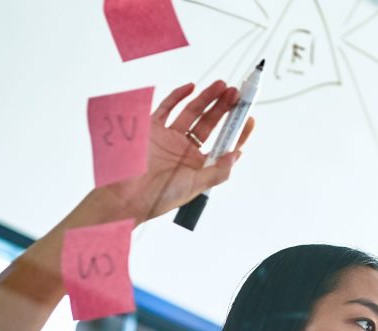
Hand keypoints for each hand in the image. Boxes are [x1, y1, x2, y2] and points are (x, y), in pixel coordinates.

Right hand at [93, 80, 256, 223]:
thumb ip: (218, 171)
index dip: (237, 130)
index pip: (223, 143)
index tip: (249, 117)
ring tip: (222, 86)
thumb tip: (237, 154)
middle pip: (209, 123)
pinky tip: (191, 87)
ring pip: (192, 112)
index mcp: (199, 162)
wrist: (128, 195)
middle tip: (236, 94)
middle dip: (224, 108)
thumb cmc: (161, 196)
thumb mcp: (196, 185)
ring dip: (207, 98)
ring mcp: (169, 136)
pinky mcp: (152, 128)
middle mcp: (186, 148)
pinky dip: (178, 96)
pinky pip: (166, 108)